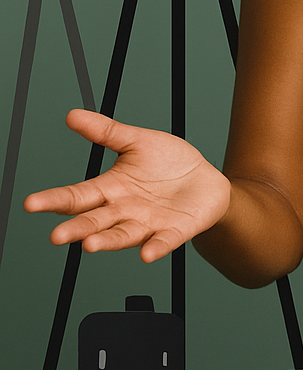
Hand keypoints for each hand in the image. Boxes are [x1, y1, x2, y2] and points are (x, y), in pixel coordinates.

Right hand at [23, 109, 230, 262]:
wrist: (206, 182)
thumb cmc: (169, 163)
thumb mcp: (138, 141)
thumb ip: (106, 132)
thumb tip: (72, 115)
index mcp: (111, 189)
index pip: (77, 196)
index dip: (54, 200)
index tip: (30, 204)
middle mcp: (124, 211)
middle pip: (95, 221)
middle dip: (75, 228)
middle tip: (56, 235)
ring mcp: (148, 224)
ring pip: (122, 235)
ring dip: (105, 241)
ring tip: (88, 245)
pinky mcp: (174, 232)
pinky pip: (162, 242)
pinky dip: (154, 248)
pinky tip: (146, 254)